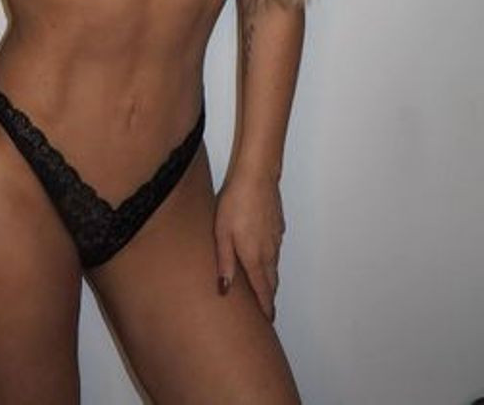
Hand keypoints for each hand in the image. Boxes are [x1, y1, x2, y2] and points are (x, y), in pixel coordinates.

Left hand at [213, 167, 285, 321]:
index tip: (267, 321)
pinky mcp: (277, 226)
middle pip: (271, 281)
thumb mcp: (221, 233)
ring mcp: (275, 238)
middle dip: (268, 296)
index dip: (265, 308)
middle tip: (265, 310)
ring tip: (263, 288)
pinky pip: (275, 249)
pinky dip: (270, 259)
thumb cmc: (235, 203)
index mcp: (255, 257)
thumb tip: (225, 289)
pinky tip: (262, 255)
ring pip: (274, 265)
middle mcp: (269, 252)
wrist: (257, 176)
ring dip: (269, 279)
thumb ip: (225, 262)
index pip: (263, 291)